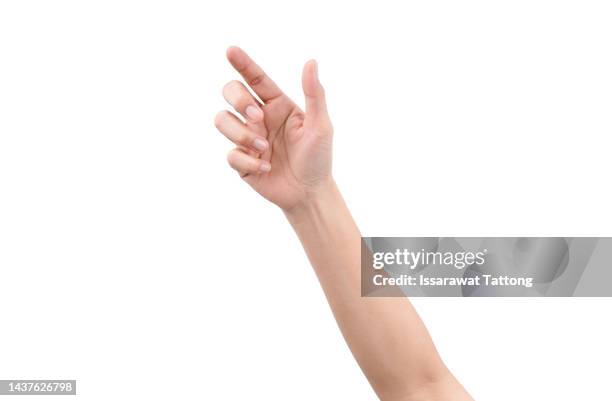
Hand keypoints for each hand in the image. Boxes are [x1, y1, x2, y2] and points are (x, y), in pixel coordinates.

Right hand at [214, 47, 332, 211]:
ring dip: (240, 133)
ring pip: (222, 120)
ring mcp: (247, 139)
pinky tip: (266, 168)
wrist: (310, 193)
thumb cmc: (318, 157)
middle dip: (238, 100)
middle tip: (257, 117)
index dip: (242, 63)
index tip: (231, 50)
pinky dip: (248, 161)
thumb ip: (314, 94)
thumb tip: (311, 62)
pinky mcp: (241, 161)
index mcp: (277, 105)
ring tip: (263, 148)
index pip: (256, 78)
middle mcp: (258, 118)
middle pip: (231, 93)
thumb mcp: (320, 125)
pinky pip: (231, 154)